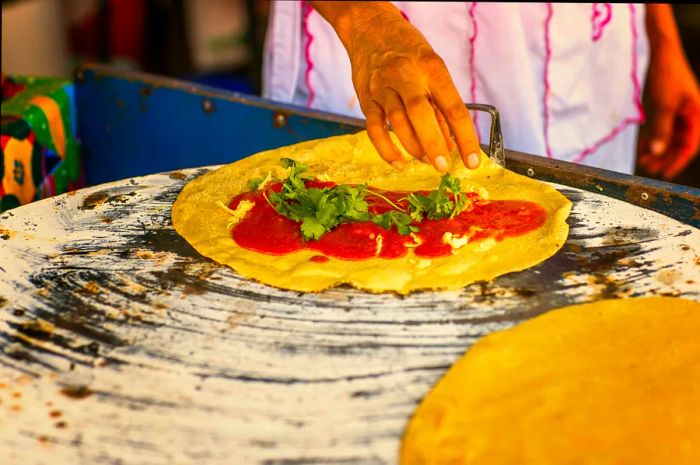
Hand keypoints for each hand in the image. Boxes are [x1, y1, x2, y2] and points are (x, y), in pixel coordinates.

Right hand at [312, 2, 480, 171]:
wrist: (370, 29)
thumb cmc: (409, 53)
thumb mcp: (433, 69)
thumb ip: (440, 106)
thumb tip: (451, 144)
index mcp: (432, 68)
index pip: (454, 108)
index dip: (465, 138)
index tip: (472, 161)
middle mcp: (406, 76)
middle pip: (421, 115)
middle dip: (434, 145)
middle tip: (443, 167)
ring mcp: (384, 88)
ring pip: (398, 122)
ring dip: (414, 148)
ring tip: (426, 161)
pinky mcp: (367, 99)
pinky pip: (375, 129)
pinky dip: (386, 149)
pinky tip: (399, 162)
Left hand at [638, 6, 699, 180]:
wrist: (662, 54)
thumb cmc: (667, 76)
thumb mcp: (663, 106)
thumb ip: (660, 130)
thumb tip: (656, 152)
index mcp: (697, 115)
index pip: (690, 146)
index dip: (677, 162)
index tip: (664, 174)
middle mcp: (692, 115)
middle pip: (680, 144)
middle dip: (665, 157)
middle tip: (648, 168)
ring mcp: (681, 111)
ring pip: (672, 137)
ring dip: (658, 149)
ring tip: (642, 160)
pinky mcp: (671, 107)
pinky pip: (665, 128)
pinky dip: (655, 138)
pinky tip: (643, 146)